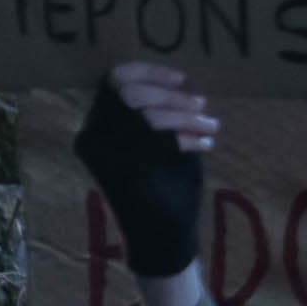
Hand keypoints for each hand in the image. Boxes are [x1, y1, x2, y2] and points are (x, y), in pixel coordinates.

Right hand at [63, 65, 215, 305]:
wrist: (160, 233)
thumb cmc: (157, 183)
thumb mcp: (149, 142)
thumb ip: (152, 112)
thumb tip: (175, 83)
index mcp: (95, 129)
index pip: (114, 81)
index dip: (149, 72)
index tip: (181, 77)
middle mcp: (96, 139)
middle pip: (133, 95)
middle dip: (173, 97)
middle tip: (200, 103)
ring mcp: (111, 155)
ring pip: (151, 117)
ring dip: (188, 118)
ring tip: (211, 126)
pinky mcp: (130, 171)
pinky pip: (166, 140)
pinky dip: (192, 139)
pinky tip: (205, 146)